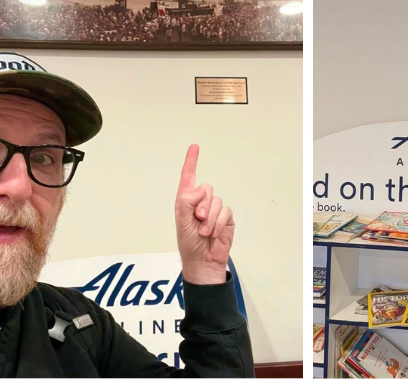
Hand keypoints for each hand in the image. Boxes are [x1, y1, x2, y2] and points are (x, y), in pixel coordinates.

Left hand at [174, 144, 233, 279]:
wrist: (202, 261)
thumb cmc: (188, 242)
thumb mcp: (181, 220)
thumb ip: (187, 201)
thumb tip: (201, 190)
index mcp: (187, 200)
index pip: (189, 177)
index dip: (191, 161)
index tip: (195, 147)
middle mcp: (201, 202)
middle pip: (206, 188)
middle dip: (202, 205)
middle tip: (198, 220)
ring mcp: (215, 210)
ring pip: (216, 201)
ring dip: (209, 219)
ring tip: (204, 232)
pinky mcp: (226, 218)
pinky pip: (225, 212)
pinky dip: (218, 224)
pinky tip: (214, 234)